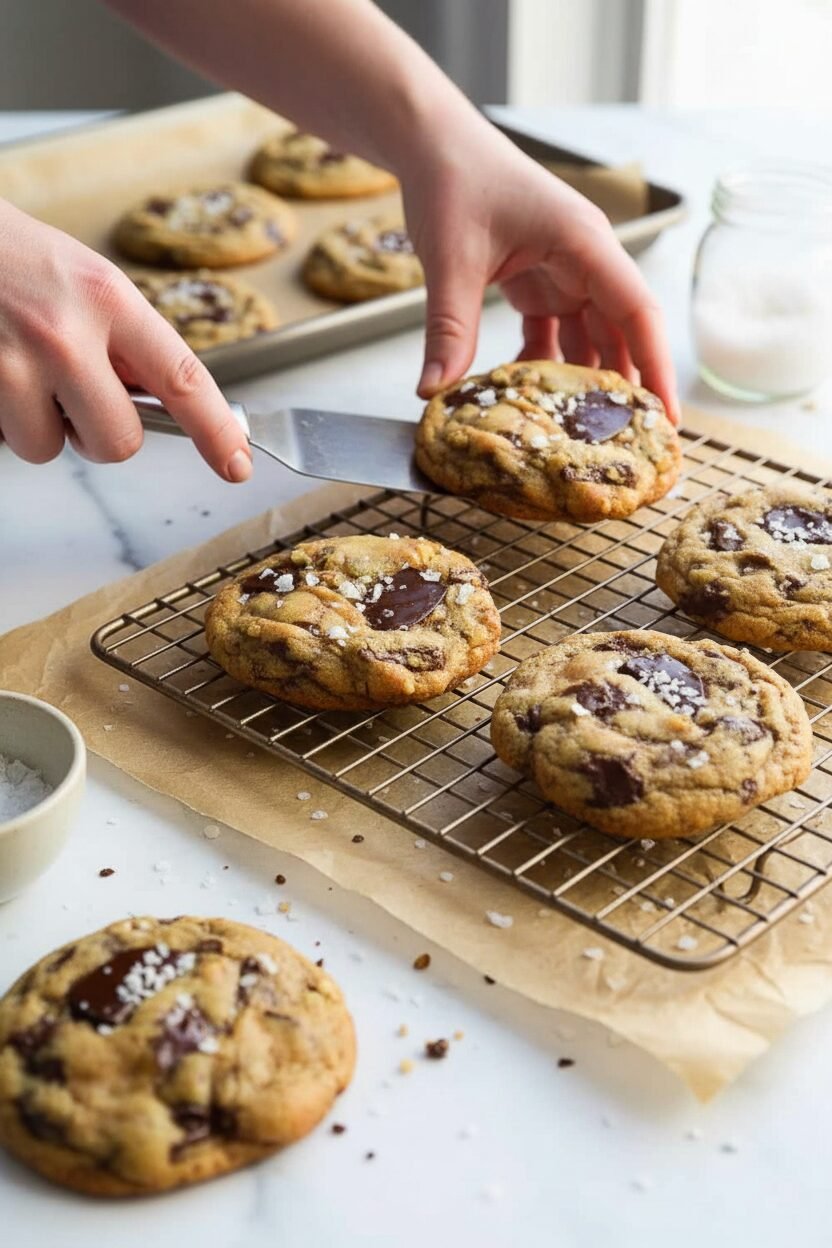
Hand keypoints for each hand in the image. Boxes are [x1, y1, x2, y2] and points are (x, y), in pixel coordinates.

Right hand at [0, 199, 252, 476]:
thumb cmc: (15, 259)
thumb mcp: (88, 283)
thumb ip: (126, 342)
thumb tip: (162, 404)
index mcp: (109, 299)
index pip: (183, 379)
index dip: (216, 431)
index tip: (237, 464)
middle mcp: (65, 332)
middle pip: (118, 441)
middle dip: (99, 435)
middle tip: (73, 397)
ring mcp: (14, 361)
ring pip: (50, 449)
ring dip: (40, 428)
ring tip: (22, 374)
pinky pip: (6, 441)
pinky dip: (3, 421)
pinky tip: (0, 377)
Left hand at [404, 122, 679, 422]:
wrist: (432, 145)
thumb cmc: (453, 180)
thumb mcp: (451, 259)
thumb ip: (448, 329)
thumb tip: (434, 392)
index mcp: (583, 243)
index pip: (636, 312)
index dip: (655, 366)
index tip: (666, 416)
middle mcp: (585, 260)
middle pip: (620, 333)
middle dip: (624, 387)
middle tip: (627, 445)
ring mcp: (564, 273)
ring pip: (589, 338)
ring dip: (583, 382)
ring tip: (582, 436)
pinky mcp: (540, 283)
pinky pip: (554, 336)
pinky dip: (544, 368)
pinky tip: (530, 399)